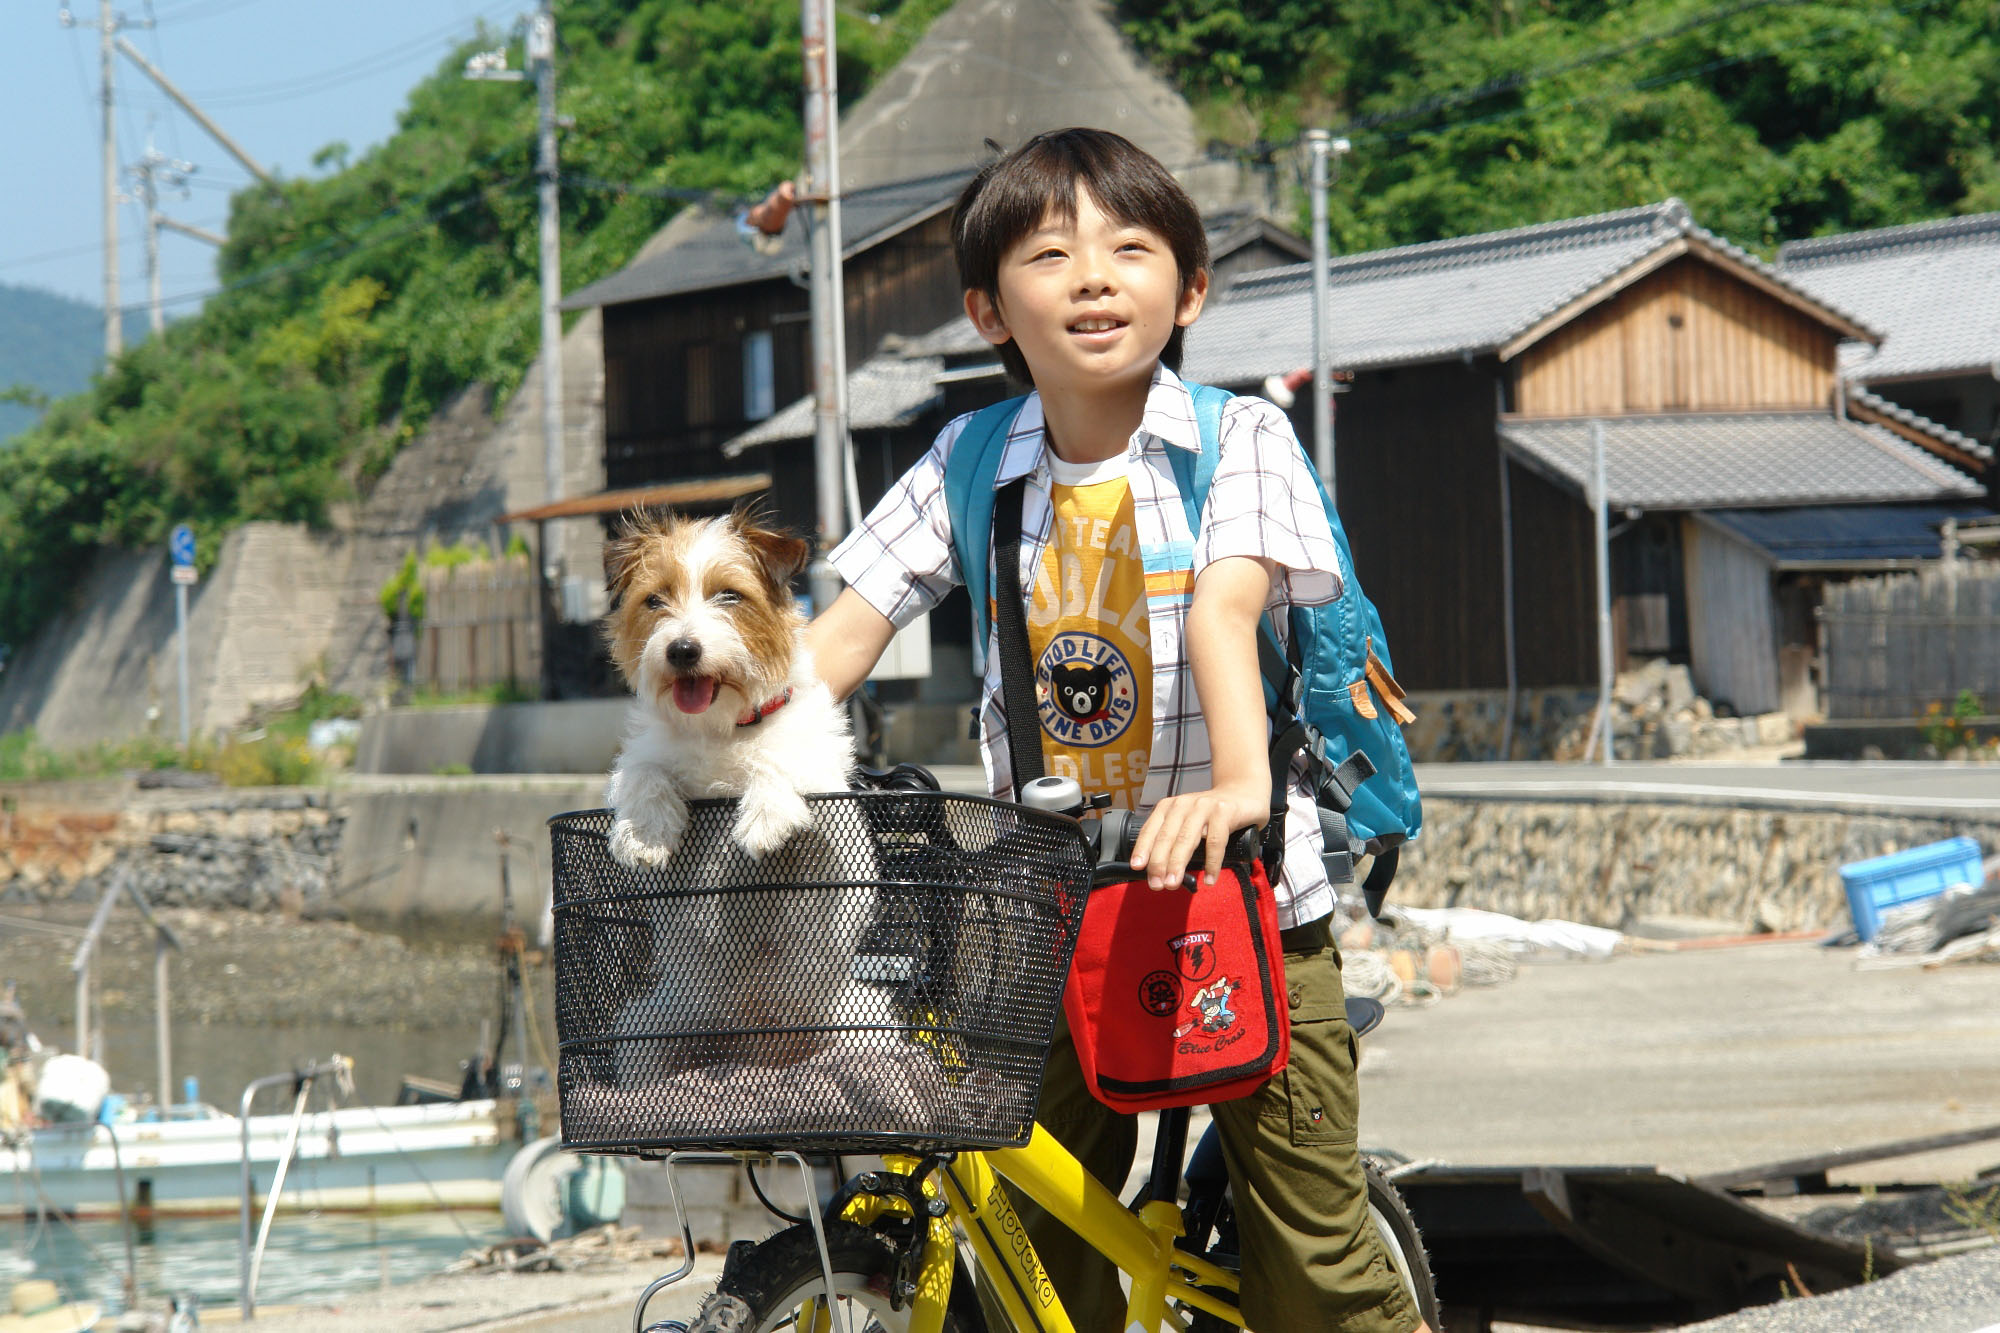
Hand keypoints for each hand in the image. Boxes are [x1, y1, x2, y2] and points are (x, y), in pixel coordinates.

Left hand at [1127, 780, 1267, 890]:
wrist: (1243, 793)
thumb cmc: (1212, 815)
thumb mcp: (1187, 823)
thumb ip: (1174, 840)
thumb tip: (1159, 873)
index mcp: (1169, 807)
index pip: (1151, 829)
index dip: (1142, 849)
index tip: (1136, 867)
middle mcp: (1183, 804)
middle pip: (1166, 837)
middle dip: (1159, 863)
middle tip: (1157, 885)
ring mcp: (1204, 806)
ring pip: (1187, 839)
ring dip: (1178, 864)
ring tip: (1174, 883)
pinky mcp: (1224, 811)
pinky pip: (1215, 841)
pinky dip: (1211, 863)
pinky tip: (1209, 879)